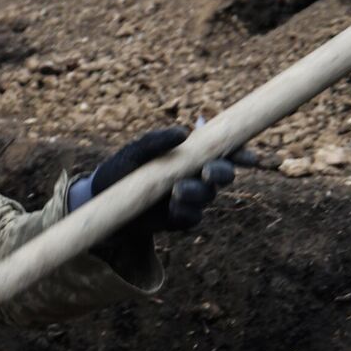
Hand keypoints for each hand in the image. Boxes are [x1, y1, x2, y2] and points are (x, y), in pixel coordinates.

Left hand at [68, 127, 237, 246]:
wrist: (102, 201)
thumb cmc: (121, 170)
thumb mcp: (134, 152)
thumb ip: (158, 141)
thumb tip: (184, 132)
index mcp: (190, 154)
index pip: (223, 151)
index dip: (240, 152)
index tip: (247, 156)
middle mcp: (195, 175)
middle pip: (224, 174)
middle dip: (221, 172)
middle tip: (207, 172)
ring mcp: (190, 198)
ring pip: (208, 196)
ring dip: (197, 193)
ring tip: (175, 191)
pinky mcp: (180, 218)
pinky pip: (193, 218)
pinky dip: (185, 213)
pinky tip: (170, 209)